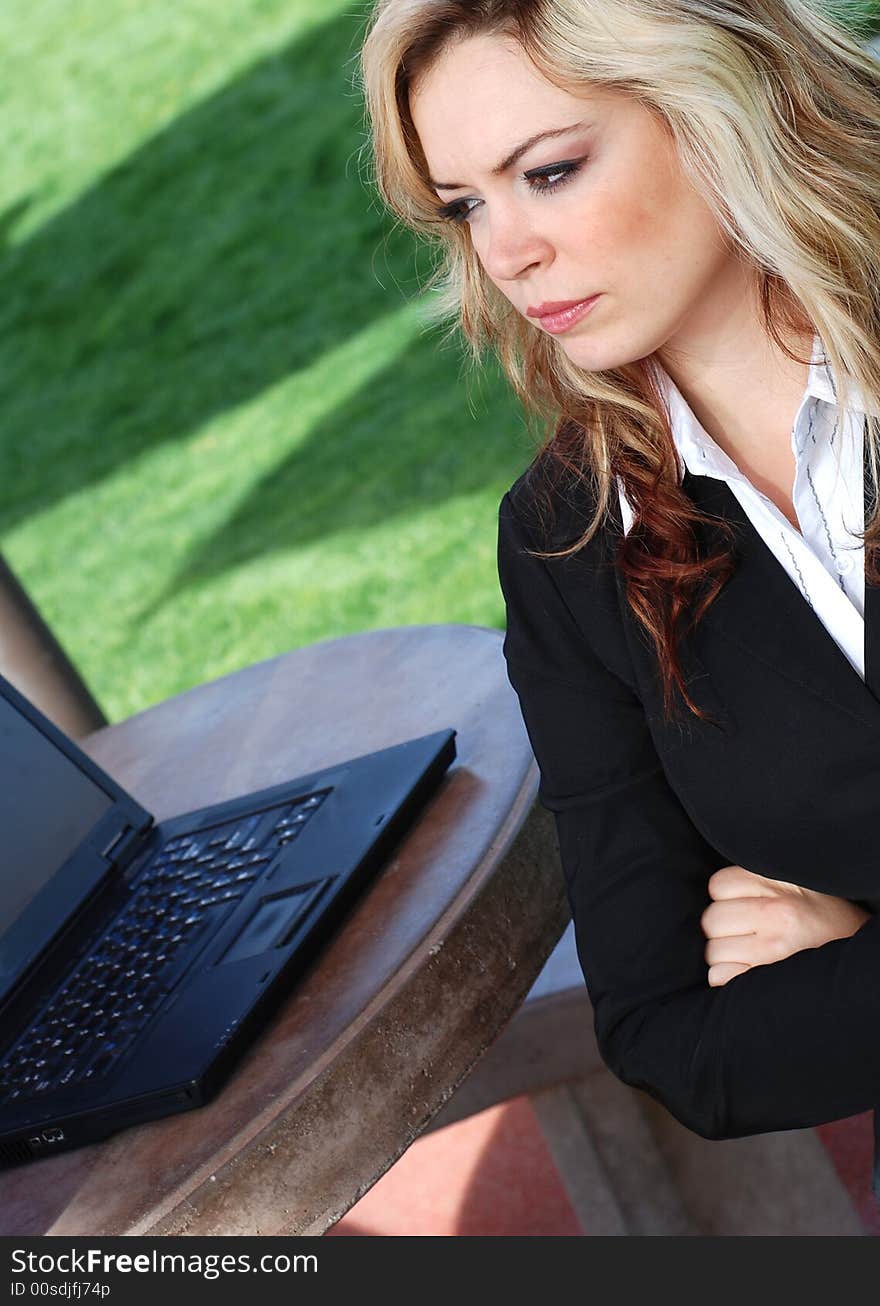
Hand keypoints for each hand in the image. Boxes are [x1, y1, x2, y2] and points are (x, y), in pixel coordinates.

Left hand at [701, 864, 872, 986]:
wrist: (862, 957)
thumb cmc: (825, 920)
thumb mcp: (800, 885)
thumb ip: (762, 880)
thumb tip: (721, 888)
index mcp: (780, 885)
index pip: (719, 885)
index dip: (726, 898)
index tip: (741, 906)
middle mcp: (776, 914)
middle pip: (712, 920)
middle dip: (723, 929)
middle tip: (745, 934)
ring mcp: (772, 949)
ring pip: (713, 951)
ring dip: (725, 955)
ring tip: (750, 954)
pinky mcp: (768, 979)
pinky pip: (720, 977)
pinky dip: (726, 977)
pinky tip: (747, 971)